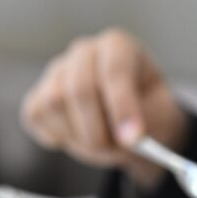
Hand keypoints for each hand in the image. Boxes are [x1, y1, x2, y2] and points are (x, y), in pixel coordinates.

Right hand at [20, 28, 187, 187]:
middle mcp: (85, 52)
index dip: (122, 106)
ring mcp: (57, 71)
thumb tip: (128, 139)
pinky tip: (77, 135)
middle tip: (112, 151)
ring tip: (99, 142)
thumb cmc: (147, 112)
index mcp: (118, 46)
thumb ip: (147, 125)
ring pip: (53, 102)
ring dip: (77, 134)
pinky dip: (56, 135)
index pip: (114, 70)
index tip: (132, 138)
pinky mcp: (38, 95)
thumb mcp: (161, 116)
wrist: (132, 124)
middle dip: (96, 129)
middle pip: (78, 88)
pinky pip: (36, 116)